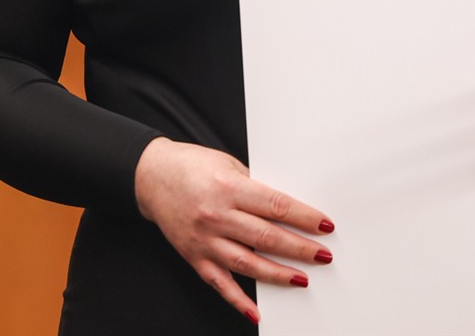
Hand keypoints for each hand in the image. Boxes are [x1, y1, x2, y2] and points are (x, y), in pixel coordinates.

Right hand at [134, 137, 334, 323]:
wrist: (150, 176)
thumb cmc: (191, 166)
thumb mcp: (227, 164)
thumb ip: (253, 187)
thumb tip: (284, 209)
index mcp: (228, 187)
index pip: (275, 206)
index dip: (304, 217)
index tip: (324, 225)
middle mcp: (216, 215)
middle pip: (266, 236)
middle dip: (299, 248)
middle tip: (323, 256)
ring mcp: (204, 239)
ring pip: (247, 263)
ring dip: (277, 274)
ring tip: (301, 279)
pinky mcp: (193, 256)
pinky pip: (219, 283)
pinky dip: (238, 299)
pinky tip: (256, 310)